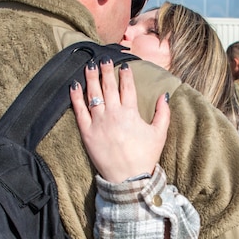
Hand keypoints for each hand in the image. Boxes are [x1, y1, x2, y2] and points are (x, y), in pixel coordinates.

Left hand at [70, 58, 169, 182]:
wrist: (128, 179)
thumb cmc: (145, 157)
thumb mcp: (160, 134)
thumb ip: (163, 113)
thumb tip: (164, 95)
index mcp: (131, 113)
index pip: (127, 87)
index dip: (126, 74)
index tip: (124, 65)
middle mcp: (114, 114)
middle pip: (109, 86)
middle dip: (106, 71)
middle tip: (103, 60)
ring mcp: (99, 122)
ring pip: (93, 94)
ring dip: (91, 78)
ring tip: (89, 66)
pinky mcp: (87, 132)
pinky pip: (79, 111)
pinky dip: (76, 97)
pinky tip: (74, 85)